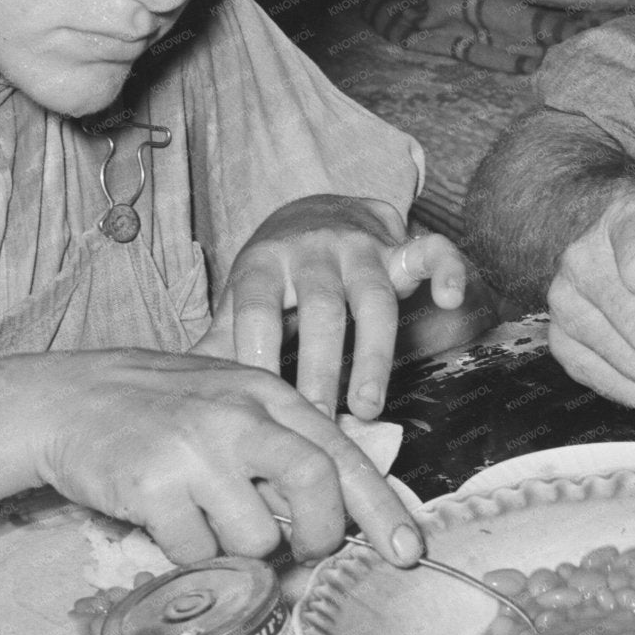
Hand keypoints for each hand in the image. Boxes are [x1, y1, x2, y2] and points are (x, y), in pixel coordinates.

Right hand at [24, 349, 421, 567]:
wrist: (66, 399)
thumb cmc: (159, 406)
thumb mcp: (231, 399)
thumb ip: (283, 443)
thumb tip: (339, 514)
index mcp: (269, 394)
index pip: (343, 455)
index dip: (381, 510)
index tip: (407, 552)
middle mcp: (239, 415)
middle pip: (316, 489)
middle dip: (319, 537)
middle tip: (300, 550)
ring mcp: (197, 449)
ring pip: (256, 537)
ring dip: (239, 548)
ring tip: (207, 517)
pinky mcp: (153, 485)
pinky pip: (198, 553)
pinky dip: (191, 554)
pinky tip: (170, 522)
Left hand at [192, 195, 467, 418]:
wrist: (317, 211)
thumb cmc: (274, 274)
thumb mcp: (242, 299)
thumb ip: (221, 343)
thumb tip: (185, 396)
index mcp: (264, 263)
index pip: (259, 308)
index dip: (260, 354)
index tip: (263, 405)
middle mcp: (312, 250)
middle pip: (321, 310)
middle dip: (320, 368)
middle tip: (318, 424)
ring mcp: (361, 247)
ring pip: (374, 298)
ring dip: (373, 355)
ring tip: (366, 408)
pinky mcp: (402, 246)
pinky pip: (432, 251)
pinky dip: (446, 271)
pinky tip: (448, 301)